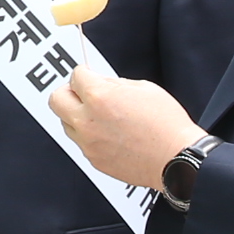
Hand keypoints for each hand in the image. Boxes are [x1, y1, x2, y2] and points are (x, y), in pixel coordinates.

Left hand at [48, 70, 200, 189]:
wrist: (176, 159)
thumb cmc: (166, 126)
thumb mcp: (143, 88)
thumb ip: (114, 83)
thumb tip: (101, 82)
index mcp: (99, 97)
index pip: (75, 76)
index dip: (84, 73)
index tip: (88, 75)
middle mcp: (88, 121)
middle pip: (56, 99)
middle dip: (68, 92)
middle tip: (81, 92)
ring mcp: (88, 143)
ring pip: (65, 123)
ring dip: (76, 115)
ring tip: (98, 115)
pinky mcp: (94, 160)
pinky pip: (80, 142)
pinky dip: (88, 135)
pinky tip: (107, 132)